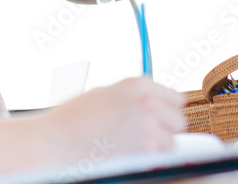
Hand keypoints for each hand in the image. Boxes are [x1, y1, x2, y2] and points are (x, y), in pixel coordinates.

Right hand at [44, 78, 185, 158]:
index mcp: (136, 83)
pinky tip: (134, 150)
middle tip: (147, 131)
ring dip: (161, 141)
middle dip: (165, 126)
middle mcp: (147, 100)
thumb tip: (152, 103)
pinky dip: (153, 154)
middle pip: (178, 117)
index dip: (166, 108)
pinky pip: (164, 152)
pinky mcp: (146, 145)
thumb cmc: (75, 117)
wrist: (59, 138)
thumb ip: (131, 95)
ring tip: (138, 142)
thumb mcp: (104, 93)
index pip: (174, 97)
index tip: (159, 116)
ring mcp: (148, 122)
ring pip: (174, 136)